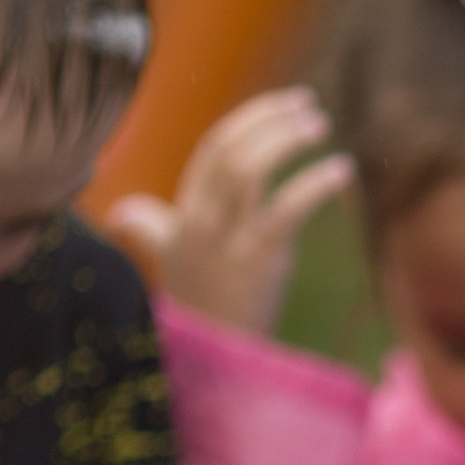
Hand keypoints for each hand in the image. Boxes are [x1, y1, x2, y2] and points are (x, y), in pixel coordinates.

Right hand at [108, 91, 354, 335]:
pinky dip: (315, 184)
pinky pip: (286, 209)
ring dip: (287, 139)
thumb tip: (123, 215)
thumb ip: (149, 230)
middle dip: (269, 118)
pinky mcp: (256, 261)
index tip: (286, 104)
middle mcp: (200, 221)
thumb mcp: (169, 262)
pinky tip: (341, 169)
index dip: (250, 120)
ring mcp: (227, 240)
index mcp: (184, 213)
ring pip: (250, 170)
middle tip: (308, 107)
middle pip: (229, 150)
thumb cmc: (197, 306)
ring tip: (320, 127)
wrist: (211, 360)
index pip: (213, 149)